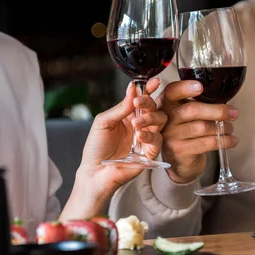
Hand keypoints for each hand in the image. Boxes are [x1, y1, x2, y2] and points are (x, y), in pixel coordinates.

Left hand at [61, 79, 166, 219]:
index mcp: (128, 115)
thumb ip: (120, 107)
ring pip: (160, 121)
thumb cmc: (96, 148)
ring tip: (136, 123)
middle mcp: (139, 124)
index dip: (149, 89)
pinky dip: (150, 135)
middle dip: (149, 102)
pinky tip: (139, 135)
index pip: (142, 99)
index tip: (153, 82)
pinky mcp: (150, 152)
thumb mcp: (103, 122)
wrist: (95, 171)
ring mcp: (146, 138)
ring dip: (150, 118)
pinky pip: (158, 140)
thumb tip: (132, 88)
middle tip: (139, 102)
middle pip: (154, 107)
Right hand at [159, 80, 239, 183]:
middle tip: (233, 113)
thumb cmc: (184, 131)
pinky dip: (223, 141)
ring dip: (221, 127)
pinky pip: (206, 143)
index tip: (200, 87)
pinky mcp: (180, 150)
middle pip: (192, 110)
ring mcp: (171, 136)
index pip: (171, 91)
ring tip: (230, 128)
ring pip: (202, 127)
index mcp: (166, 104)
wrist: (178, 160)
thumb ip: (195, 103)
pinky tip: (231, 140)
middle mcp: (165, 119)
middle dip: (216, 111)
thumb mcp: (184, 114)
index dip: (184, 88)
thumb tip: (221, 98)